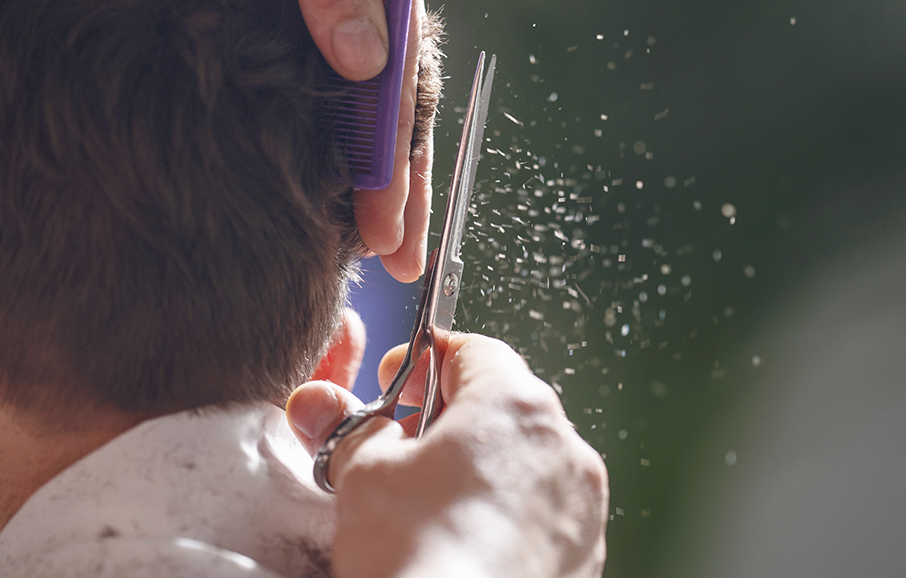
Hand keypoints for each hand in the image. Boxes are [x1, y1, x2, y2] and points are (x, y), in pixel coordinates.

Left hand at [107, 0, 433, 278]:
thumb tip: (366, 66)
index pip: (402, 70)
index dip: (394, 153)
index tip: (386, 223)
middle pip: (394, 92)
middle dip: (397, 178)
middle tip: (396, 260)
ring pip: (363, 89)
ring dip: (369, 162)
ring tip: (372, 238)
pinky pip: (326, 70)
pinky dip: (330, 125)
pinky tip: (326, 168)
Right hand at [286, 334, 609, 577]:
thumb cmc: (417, 554)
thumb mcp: (365, 476)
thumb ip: (353, 428)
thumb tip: (320, 402)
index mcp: (515, 404)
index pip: (473, 351)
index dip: (425, 359)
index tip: (395, 378)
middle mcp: (565, 445)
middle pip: (506, 404)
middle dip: (454, 416)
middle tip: (405, 442)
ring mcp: (583, 504)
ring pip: (529, 461)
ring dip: (486, 467)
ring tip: (433, 503)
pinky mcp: (586, 553)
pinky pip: (545, 513)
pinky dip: (511, 514)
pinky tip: (468, 541)